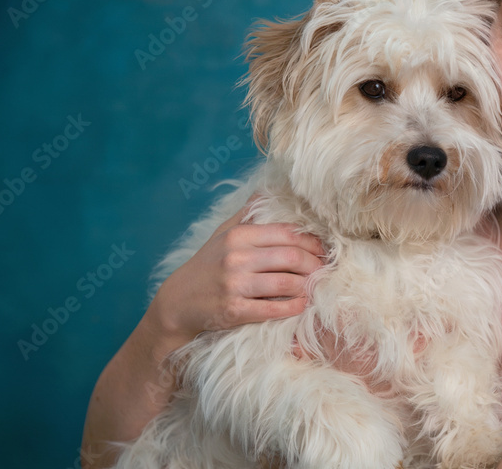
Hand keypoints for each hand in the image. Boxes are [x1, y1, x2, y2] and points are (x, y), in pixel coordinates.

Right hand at [148, 195, 326, 346]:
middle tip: (324, 269)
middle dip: (315, 264)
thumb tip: (267, 190)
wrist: (177, 302)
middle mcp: (236, 257)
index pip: (287, 233)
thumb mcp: (222, 233)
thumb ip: (246, 213)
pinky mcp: (234, 310)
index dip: (312, 241)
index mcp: (238, 235)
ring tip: (316, 286)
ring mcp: (234, 284)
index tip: (324, 249)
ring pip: (287, 283)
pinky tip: (302, 304)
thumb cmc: (207, 265)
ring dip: (308, 286)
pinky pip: (273, 309)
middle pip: (291, 257)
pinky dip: (294, 307)